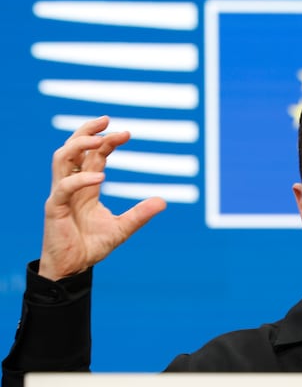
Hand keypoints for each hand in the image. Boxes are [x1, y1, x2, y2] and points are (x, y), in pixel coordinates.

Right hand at [39, 116, 166, 280]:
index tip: (127, 133)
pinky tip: (100, 176)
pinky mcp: (53, 208)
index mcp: (86, 186)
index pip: (94, 154)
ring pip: (61, 159)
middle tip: (106, 119)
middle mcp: (71, 186)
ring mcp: (60, 195)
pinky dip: (80, 180)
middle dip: (87, 130)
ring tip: (100, 139)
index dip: (107, 141)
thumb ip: (140, 214)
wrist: (74, 268)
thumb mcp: (123, 228)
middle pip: (72, 148)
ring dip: (78, 145)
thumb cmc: (92, 245)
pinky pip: (63, 188)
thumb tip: (163, 202)